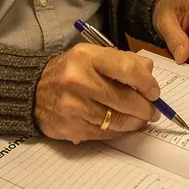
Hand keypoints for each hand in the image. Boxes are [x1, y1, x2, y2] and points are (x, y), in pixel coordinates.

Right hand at [34, 44, 160, 143]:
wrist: (33, 90)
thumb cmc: (70, 71)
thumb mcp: (92, 55)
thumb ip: (122, 60)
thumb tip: (149, 73)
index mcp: (86, 57)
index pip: (127, 69)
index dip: (147, 83)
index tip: (154, 92)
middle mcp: (78, 81)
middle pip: (124, 99)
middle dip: (145, 108)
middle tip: (153, 111)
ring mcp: (73, 107)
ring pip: (117, 120)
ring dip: (135, 123)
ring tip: (141, 119)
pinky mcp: (71, 128)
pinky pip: (104, 134)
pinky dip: (118, 131)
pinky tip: (123, 126)